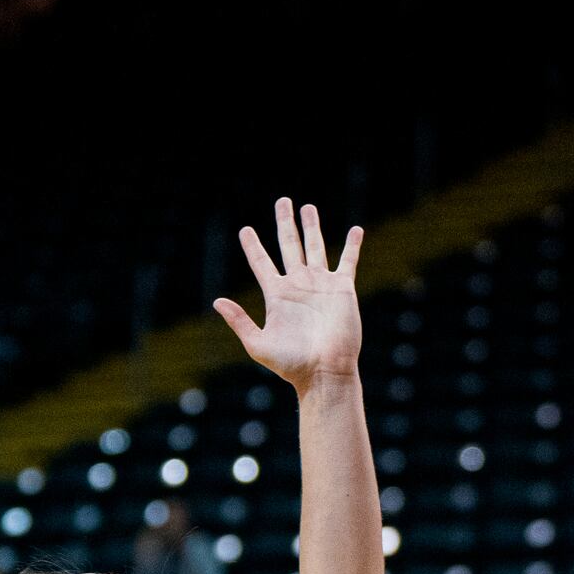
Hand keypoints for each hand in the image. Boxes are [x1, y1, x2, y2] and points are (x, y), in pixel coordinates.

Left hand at [214, 199, 362, 391]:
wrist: (325, 372)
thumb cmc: (292, 364)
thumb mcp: (258, 344)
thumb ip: (239, 322)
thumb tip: (218, 301)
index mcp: (277, 295)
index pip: (261, 263)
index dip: (253, 246)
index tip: (245, 230)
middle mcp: (298, 285)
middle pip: (288, 245)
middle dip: (285, 223)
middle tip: (282, 201)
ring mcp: (320, 285)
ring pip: (315, 246)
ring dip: (311, 226)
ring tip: (307, 207)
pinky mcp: (342, 289)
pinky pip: (347, 261)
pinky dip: (352, 245)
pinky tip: (355, 230)